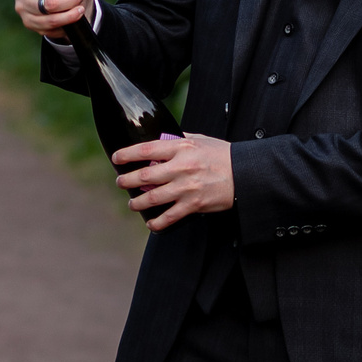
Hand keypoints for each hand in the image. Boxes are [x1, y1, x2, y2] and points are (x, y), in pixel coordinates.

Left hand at [113, 135, 233, 230]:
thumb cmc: (223, 155)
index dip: (127, 154)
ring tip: (132, 203)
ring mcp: (187, 187)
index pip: (147, 149)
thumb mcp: (201, 140)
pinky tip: (151, 222)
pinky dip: (157, 222)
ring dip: (137, 203)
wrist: (245, 174)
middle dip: (126, 180)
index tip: (117, 158)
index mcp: (182, 148)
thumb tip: (162, 139)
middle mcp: (181, 167)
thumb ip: (180, 140)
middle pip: (144, 175)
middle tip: (120, 182)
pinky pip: (169, 216)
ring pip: (152, 197)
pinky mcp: (194, 204)